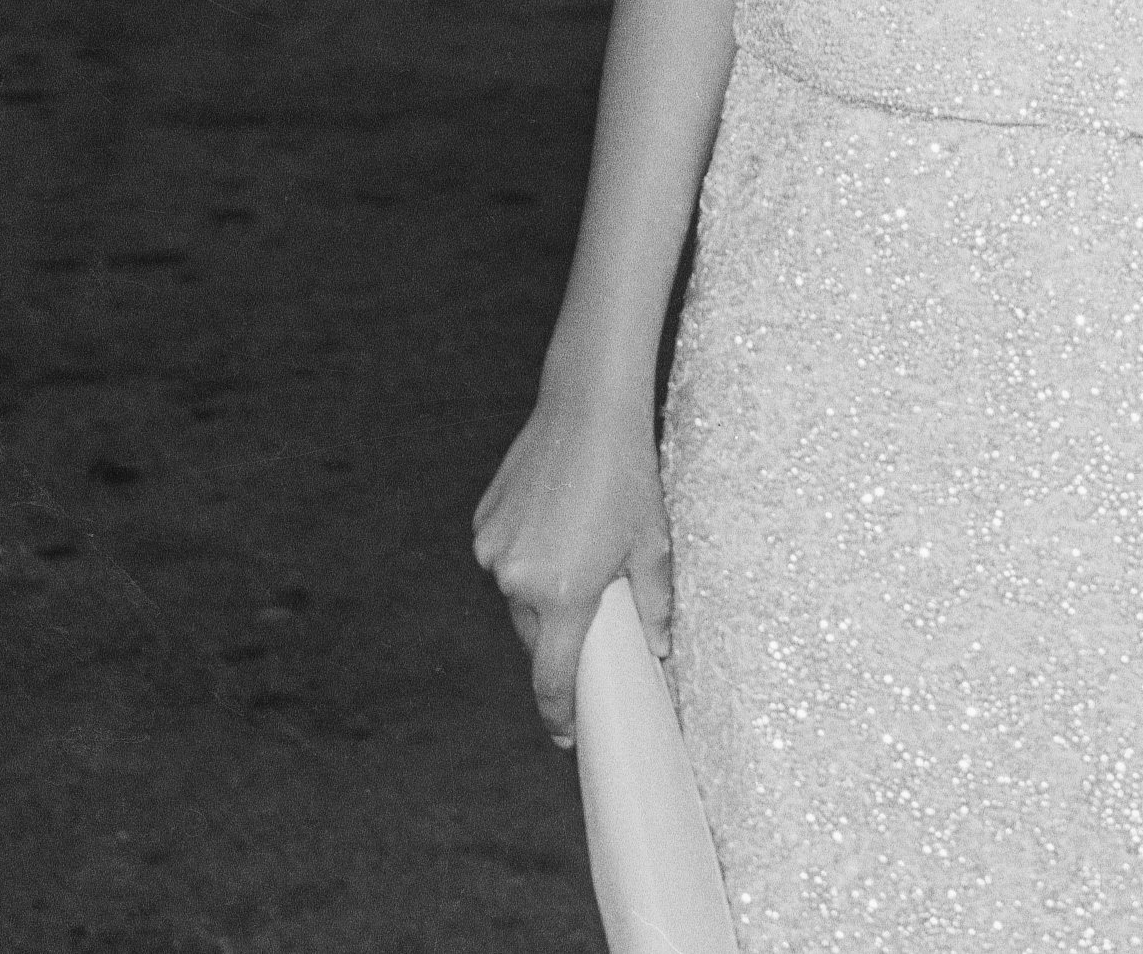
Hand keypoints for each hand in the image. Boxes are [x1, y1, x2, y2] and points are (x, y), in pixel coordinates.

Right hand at [472, 382, 672, 744]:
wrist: (586, 406)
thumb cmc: (627, 474)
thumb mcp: (652, 544)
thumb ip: (653, 605)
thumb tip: (659, 649)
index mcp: (564, 593)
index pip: (553, 679)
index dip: (560, 715)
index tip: (568, 736)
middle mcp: (519, 579)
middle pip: (536, 637)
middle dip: (561, 635)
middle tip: (592, 608)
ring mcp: (495, 550)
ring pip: (517, 598)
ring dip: (542, 592)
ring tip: (576, 548)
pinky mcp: (483, 523)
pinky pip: (504, 559)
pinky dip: (524, 557)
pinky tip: (554, 523)